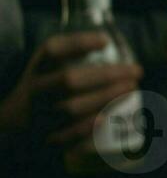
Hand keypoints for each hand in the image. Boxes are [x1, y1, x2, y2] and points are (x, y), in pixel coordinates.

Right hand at [0, 32, 142, 157]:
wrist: (18, 118)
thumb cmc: (47, 83)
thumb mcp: (50, 63)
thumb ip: (73, 51)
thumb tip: (108, 42)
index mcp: (39, 67)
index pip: (52, 50)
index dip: (78, 44)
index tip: (106, 41)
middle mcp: (37, 88)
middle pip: (69, 80)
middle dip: (106, 75)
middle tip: (136, 71)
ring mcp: (39, 113)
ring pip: (71, 107)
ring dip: (105, 98)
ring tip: (131, 89)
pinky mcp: (47, 136)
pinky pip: (69, 134)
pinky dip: (90, 126)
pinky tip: (109, 116)